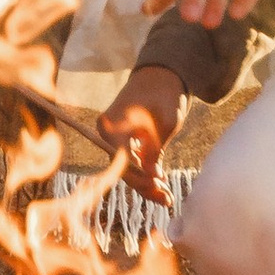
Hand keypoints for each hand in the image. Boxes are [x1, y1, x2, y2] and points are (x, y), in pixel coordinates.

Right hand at [97, 64, 186, 194]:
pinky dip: (145, 172)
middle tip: (167, 199)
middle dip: (145, 185)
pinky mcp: (123, 139)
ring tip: (166, 197)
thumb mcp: (165, 124)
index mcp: (112, 126)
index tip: (160, 186)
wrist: (162, 74)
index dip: (141, 178)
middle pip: (123, 168)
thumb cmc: (164, 94)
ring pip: (127, 168)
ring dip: (146, 182)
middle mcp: (107, 133)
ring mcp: (113, 137)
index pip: (123, 162)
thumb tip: (151, 177)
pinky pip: (131, 160)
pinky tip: (161, 184)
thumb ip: (154, 151)